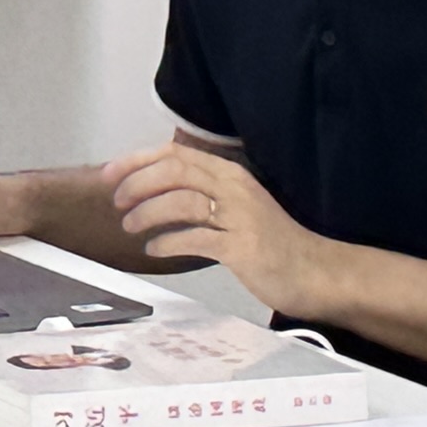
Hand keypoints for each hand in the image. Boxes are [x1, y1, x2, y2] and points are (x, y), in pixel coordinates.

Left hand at [104, 136, 325, 312]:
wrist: (316, 273)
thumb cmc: (272, 242)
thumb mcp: (235, 207)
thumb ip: (202, 193)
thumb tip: (154, 189)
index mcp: (230, 173)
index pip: (175, 153)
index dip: (137, 160)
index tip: (110, 174)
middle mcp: (235, 188)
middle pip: (174, 170)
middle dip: (137, 183)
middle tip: (117, 202)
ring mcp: (240, 216)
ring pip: (181, 201)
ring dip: (147, 212)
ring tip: (130, 226)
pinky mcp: (243, 247)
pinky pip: (195, 238)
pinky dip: (168, 242)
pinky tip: (154, 249)